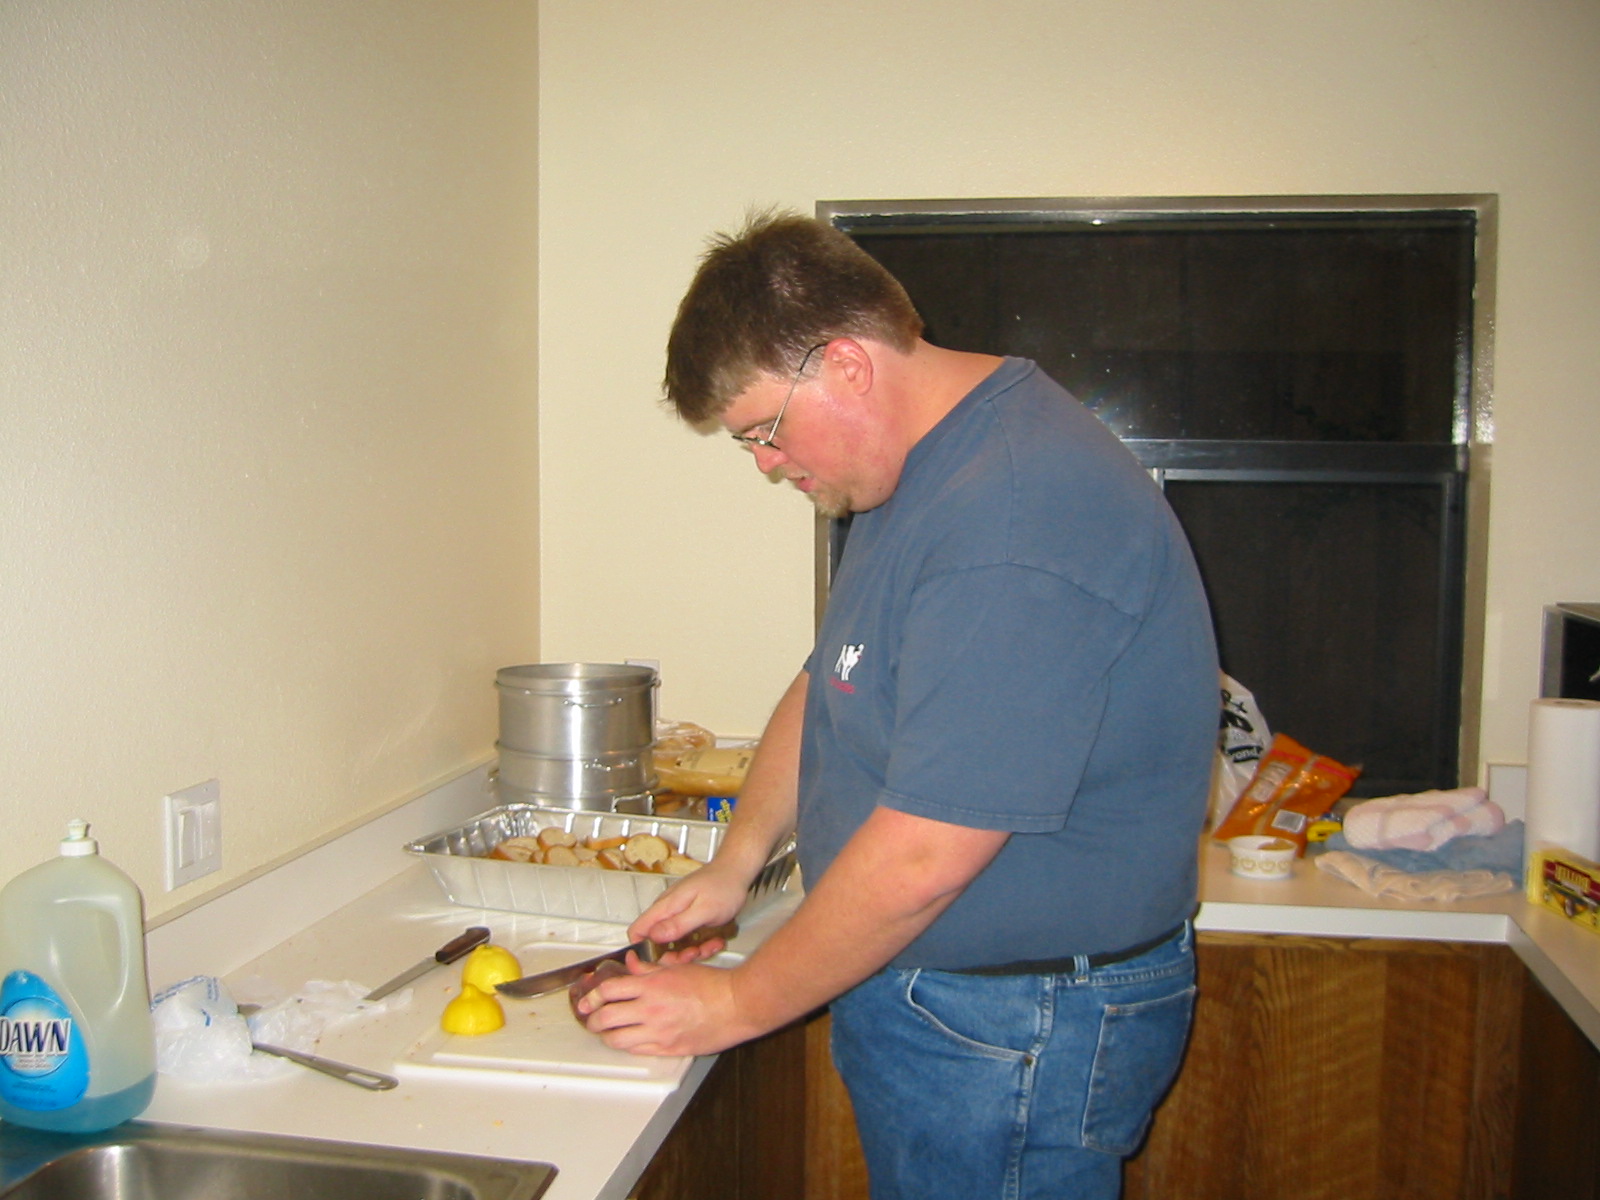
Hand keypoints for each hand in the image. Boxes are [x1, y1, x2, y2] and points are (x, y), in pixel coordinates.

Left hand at [573, 953, 750, 1056]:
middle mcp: (651, 1009)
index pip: (610, 991)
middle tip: (591, 1019)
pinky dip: (629, 1045)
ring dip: (607, 1036)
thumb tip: (631, 965)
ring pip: (618, 1039)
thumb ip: (649, 969)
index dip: (593, 996)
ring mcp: (659, 1032)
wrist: (736, 1005)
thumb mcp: (677, 969)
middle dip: (593, 1019)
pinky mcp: (669, 1048)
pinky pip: (638, 1050)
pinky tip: (629, 1040)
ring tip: (607, 1033)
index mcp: (652, 986)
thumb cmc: (712, 985)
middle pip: (607, 1018)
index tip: (587, 1000)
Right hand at [627, 860, 749, 951]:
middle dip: (675, 954)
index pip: (637, 931)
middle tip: (695, 952)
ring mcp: (676, 913)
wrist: (736, 871)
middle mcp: (667, 910)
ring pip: (672, 942)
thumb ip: (678, 924)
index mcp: (665, 906)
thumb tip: (654, 936)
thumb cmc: (724, 885)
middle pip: (655, 942)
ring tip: (709, 944)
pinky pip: (685, 937)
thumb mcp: (704, 910)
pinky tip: (712, 940)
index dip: (645, 951)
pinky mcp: (686, 917)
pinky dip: (698, 943)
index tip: (665, 960)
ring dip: (690, 949)